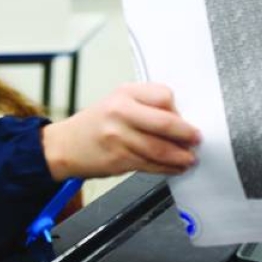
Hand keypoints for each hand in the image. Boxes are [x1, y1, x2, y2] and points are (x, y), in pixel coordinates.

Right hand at [40, 82, 200, 180]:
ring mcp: (118, 137)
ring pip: (160, 148)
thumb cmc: (95, 124)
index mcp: (124, 93)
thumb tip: (180, 120)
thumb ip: (146, 106)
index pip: (163, 96)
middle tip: (196, 140)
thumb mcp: (117, 102)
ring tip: (189, 158)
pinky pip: (150, 165)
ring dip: (180, 156)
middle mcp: (120, 112)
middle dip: (186, 135)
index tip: (186, 119)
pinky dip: (167, 168)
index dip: (178, 110)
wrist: (64, 145)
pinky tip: (175, 167)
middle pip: (165, 123)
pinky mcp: (119, 159)